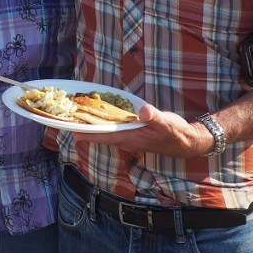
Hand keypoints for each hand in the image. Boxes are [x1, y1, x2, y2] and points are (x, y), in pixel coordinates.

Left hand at [72, 104, 210, 157]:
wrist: (186, 141)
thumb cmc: (175, 133)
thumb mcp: (166, 123)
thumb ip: (154, 116)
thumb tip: (142, 111)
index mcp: (131, 138)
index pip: (104, 136)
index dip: (88, 134)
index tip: (71, 132)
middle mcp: (126, 138)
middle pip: (100, 134)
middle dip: (84, 129)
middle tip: (66, 121)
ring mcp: (129, 136)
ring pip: (106, 131)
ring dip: (92, 126)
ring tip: (75, 117)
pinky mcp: (133, 131)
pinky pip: (114, 127)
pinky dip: (104, 122)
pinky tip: (98, 114)